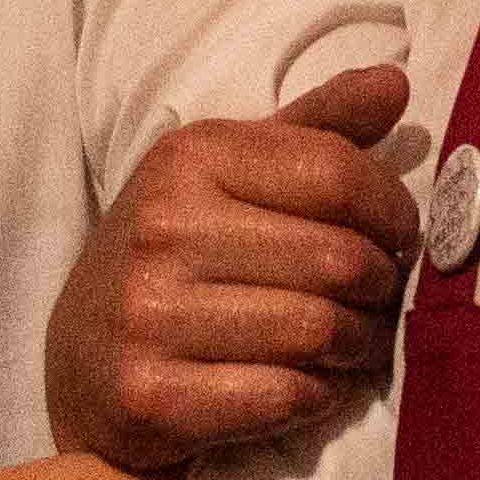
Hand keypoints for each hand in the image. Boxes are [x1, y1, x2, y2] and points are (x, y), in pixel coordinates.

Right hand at [46, 65, 414, 467]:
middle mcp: (161, 229)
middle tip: (381, 299)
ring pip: (320, 330)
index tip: (398, 237)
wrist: (81, 365)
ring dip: (361, 346)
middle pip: (339, 258)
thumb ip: (314, 128)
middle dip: (383, 286)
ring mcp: (148, 317)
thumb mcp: (229, 175)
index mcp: (187, 158)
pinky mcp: (151, 397)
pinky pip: (285, 396)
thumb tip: (395, 82)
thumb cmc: (175, 256)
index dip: (394, 210)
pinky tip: (312, 385)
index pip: (337, 172)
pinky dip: (320, 396)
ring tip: (357, 342)